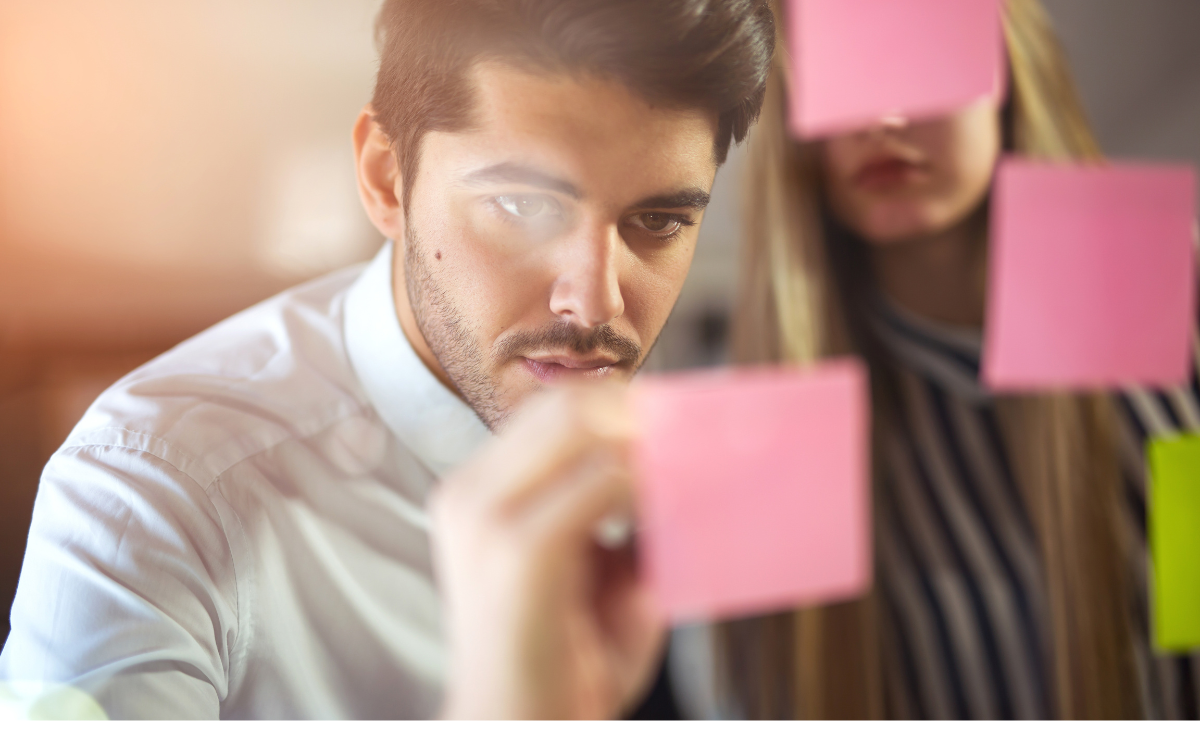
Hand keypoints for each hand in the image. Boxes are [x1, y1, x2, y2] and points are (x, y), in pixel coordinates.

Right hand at [430, 382, 664, 719]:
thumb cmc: (563, 661)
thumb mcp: (595, 568)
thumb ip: (622, 512)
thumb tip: (684, 458)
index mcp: (477, 493)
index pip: (553, 411)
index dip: (624, 405)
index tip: (686, 419)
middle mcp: (469, 493)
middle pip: (567, 403)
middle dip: (640, 412)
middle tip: (700, 436)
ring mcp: (486, 518)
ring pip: (582, 426)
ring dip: (648, 443)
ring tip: (692, 470)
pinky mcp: (518, 551)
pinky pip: (602, 483)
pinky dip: (648, 485)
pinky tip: (669, 509)